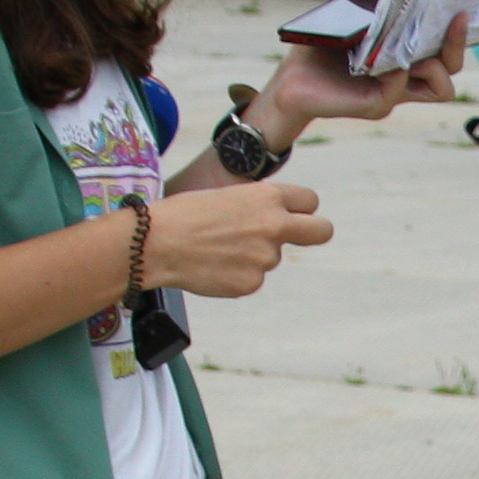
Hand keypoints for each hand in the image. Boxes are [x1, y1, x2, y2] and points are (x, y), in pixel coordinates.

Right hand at [140, 180, 330, 296]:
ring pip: (270, 258)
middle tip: (298, 236)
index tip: (293, 215)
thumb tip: (274, 218)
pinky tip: (212, 265)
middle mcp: (274, 226)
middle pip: (321, 231)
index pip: (310, 202)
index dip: (301, 209)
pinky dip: (236, 275)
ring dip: (252, 256)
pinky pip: (252, 278)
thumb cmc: (184, 214)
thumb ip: (257, 206)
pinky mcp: (252, 283)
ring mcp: (265, 258)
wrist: (157, 243)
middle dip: (314, 232)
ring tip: (216, 249)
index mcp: (268, 197)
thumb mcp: (228, 196)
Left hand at [263, 20, 462, 126]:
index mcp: (405, 54)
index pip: (445, 49)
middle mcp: (406, 76)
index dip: (459, 33)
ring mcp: (395, 93)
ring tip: (413, 45)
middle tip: (455, 18)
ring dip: (433, 64)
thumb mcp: (343, 9)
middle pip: (452, 67)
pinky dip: (398, 73)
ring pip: (441, 88)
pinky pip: (400, 91)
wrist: (291, 78)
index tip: (462, 7)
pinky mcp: (377, 105)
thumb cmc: (321, 47)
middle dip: (457, 43)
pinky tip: (383, 58)